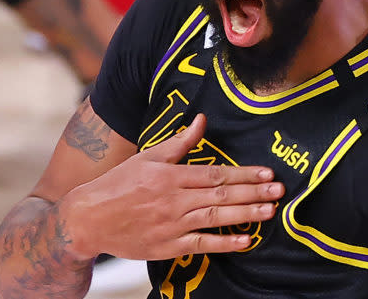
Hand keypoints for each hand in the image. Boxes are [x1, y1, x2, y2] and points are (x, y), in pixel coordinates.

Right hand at [59, 114, 283, 260]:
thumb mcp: (149, 157)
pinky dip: (224, 243)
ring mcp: (172, 225)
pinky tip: (245, 240)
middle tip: (279, 191)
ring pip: (215, 218)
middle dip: (254, 193)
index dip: (244, 173)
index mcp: (171, 175)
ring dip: (246, 215)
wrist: (88, 219)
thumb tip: (202, 120)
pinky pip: (201, 245)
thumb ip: (180, 142)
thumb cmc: (119, 184)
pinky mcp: (167, 247)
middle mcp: (174, 200)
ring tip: (270, 211)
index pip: (216, 173)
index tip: (267, 173)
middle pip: (221, 194)